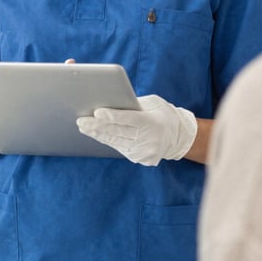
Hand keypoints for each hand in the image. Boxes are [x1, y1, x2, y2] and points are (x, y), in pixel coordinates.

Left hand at [76, 95, 197, 165]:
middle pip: (119, 132)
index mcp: (153, 123)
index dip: (113, 116)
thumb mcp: (154, 103)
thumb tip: (111, 102)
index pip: (130, 119)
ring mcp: (145, 152)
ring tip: (84, 127)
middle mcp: (149, 140)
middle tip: (81, 121)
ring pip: (116, 142)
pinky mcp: (141, 159)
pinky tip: (96, 134)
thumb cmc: (163, 114)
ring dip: (98, 134)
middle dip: (98, 126)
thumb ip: (135, 104)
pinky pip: (120, 148)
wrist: (179, 137)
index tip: (97, 112)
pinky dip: (107, 140)